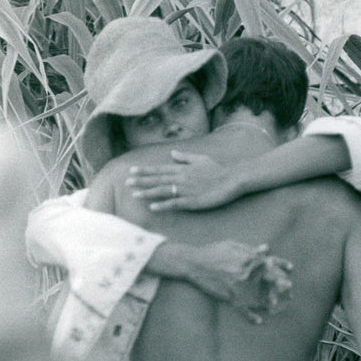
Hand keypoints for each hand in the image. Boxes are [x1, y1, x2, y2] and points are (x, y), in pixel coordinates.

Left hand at [126, 150, 241, 210]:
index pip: (159, 169)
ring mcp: (186, 189)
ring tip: (134, 194)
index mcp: (182, 168)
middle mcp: (181, 177)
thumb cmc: (219, 168)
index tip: (131, 171)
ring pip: (163, 190)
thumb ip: (185, 157)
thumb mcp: (201, 159)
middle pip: (157, 179)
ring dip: (148, 192)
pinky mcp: (193, 201)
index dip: (145, 171)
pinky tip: (153, 207)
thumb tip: (173, 153)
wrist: (233, 178)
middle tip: (126, 183)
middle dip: (141, 181)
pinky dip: (163, 205)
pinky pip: (175, 203)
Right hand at [185, 241, 292, 322]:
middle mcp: (246, 273)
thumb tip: (267, 248)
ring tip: (278, 306)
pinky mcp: (229, 297)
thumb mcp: (233, 245)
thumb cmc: (213, 252)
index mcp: (248, 258)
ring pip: (259, 297)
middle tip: (290, 292)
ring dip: (271, 302)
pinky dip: (251, 316)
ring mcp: (238, 286)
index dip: (282, 267)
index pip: (271, 263)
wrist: (194, 263)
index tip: (290, 270)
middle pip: (270, 282)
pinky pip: (242, 309)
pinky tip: (259, 321)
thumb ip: (251, 249)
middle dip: (282, 286)